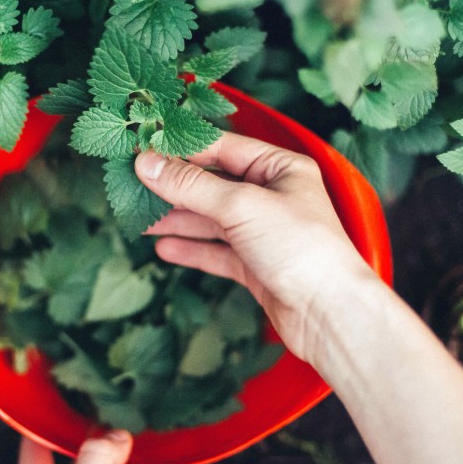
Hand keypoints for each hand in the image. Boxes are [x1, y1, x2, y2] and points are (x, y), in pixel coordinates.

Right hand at [134, 131, 382, 364]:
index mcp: (281, 169)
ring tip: (140, 220)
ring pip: (211, 220)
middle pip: (213, 185)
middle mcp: (274, 197)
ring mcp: (264, 233)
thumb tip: (146, 163)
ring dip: (176, 220)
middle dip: (174, 188)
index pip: (222, 148)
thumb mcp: (240, 206)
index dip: (181, 149)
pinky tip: (164, 247)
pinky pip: (217, 252)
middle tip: (133, 186)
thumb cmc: (302, 249)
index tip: (143, 150)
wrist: (329, 314)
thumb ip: (190, 185)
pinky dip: (191, 249)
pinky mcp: (257, 266)